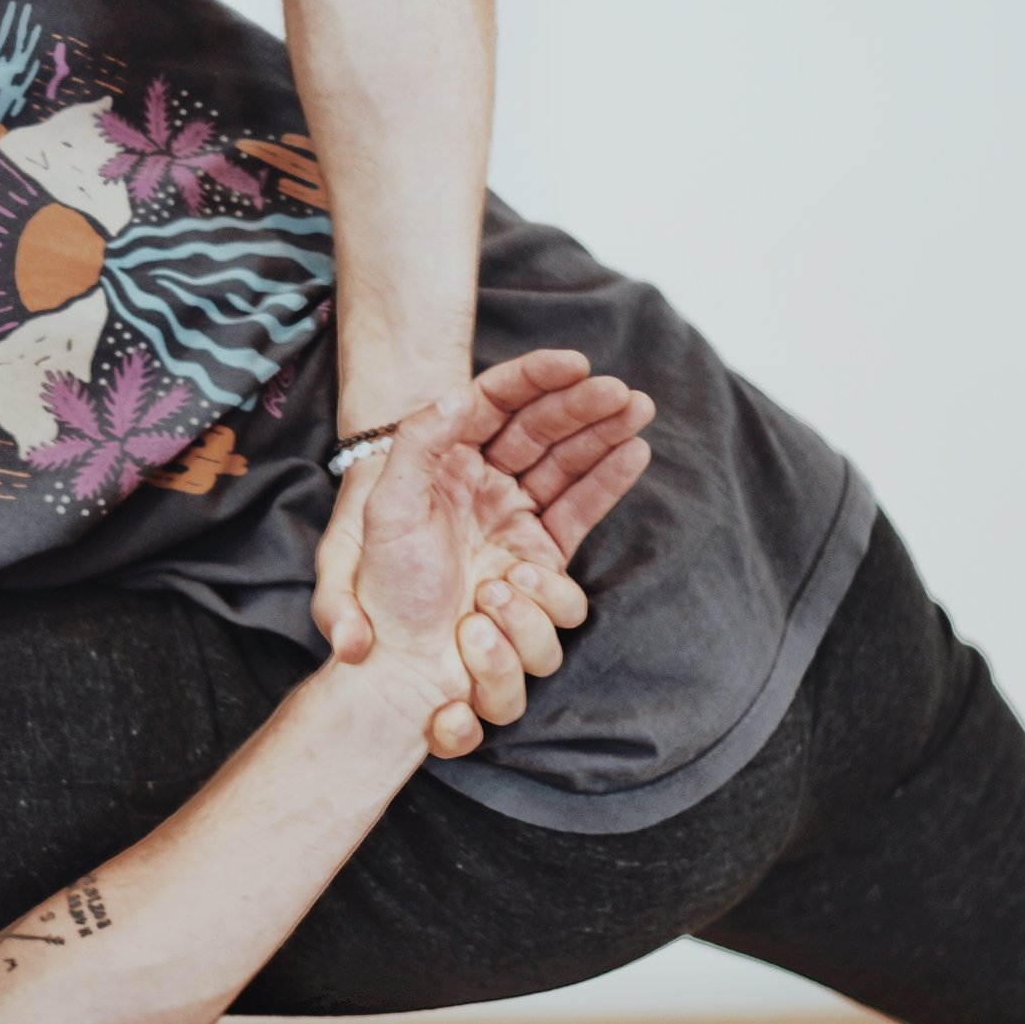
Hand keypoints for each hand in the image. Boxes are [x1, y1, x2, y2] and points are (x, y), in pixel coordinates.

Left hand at [337, 350, 653, 755]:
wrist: (405, 662)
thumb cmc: (387, 587)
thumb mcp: (387, 508)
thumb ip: (418, 446)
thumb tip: (458, 394)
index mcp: (446, 462)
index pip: (495, 403)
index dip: (535, 378)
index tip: (574, 361)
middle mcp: (483, 484)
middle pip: (540, 430)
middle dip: (582, 405)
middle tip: (619, 389)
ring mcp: (513, 520)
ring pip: (566, 465)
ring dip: (603, 435)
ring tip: (637, 406)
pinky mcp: (539, 557)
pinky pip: (579, 512)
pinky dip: (607, 483)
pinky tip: (633, 453)